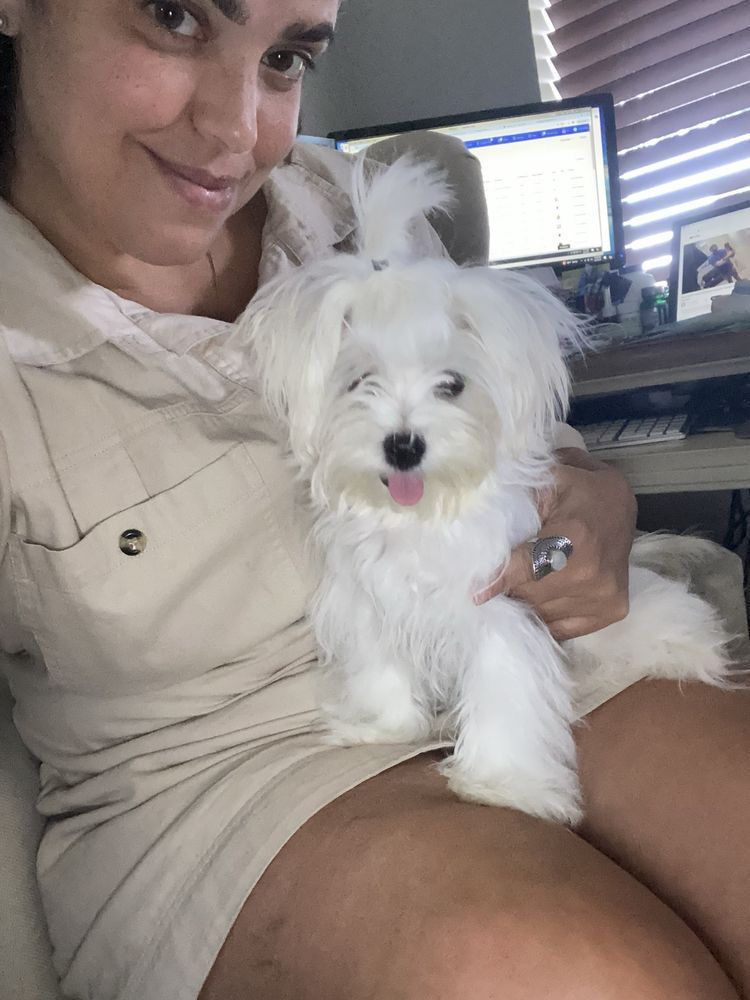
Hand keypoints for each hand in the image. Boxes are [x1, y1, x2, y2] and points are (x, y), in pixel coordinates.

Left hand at [475, 448, 636, 640]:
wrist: (622, 508)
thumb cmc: (581, 491)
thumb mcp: (551, 479)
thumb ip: (518, 493)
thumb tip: (479, 511)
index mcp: (573, 538)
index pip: (525, 568)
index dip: (496, 581)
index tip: (475, 595)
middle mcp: (590, 573)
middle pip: (529, 594)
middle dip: (508, 590)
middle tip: (493, 582)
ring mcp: (603, 596)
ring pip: (543, 614)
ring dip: (525, 604)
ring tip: (515, 590)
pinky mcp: (610, 612)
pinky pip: (563, 628)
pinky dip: (545, 618)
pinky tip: (535, 604)